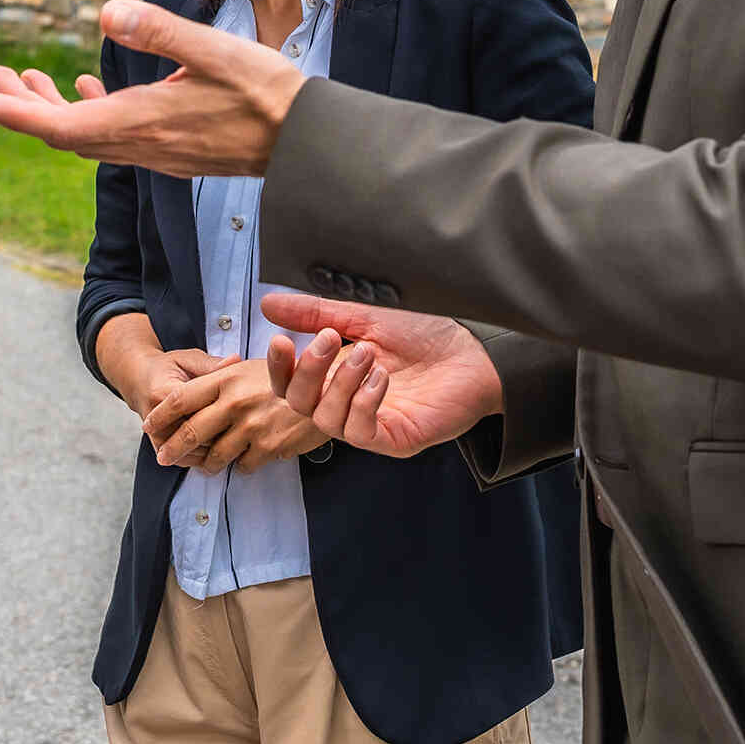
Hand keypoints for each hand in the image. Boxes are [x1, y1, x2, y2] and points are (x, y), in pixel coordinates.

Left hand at [0, 0, 305, 177]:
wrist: (308, 143)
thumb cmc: (268, 94)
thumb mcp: (215, 51)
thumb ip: (159, 32)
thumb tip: (106, 12)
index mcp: (144, 121)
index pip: (63, 127)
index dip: (19, 115)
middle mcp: (143, 144)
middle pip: (66, 133)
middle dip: (25, 107)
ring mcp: (158, 151)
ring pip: (89, 136)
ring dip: (55, 110)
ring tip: (30, 80)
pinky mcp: (173, 149)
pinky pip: (115, 137)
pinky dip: (92, 114)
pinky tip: (90, 90)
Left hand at [142, 352, 329, 473]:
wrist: (332, 385)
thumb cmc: (292, 372)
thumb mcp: (253, 366)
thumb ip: (223, 378)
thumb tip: (191, 393)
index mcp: (226, 377)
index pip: (180, 399)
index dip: (160, 415)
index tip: (149, 425)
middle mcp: (235, 402)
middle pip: (191, 432)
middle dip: (173, 449)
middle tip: (164, 458)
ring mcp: (252, 427)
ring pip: (216, 456)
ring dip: (208, 463)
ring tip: (207, 465)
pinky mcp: (270, 448)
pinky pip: (244, 466)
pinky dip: (242, 465)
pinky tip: (247, 458)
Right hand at [259, 294, 502, 459]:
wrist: (476, 348)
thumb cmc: (427, 332)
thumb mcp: (364, 316)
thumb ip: (317, 313)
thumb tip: (268, 304)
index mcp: (337, 376)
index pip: (290, 385)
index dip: (279, 368)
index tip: (280, 341)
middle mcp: (349, 404)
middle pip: (300, 405)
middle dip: (308, 371)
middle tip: (330, 340)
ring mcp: (371, 424)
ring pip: (327, 420)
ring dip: (341, 382)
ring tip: (368, 353)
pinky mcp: (395, 439)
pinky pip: (361, 432)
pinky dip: (364, 402)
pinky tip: (381, 378)